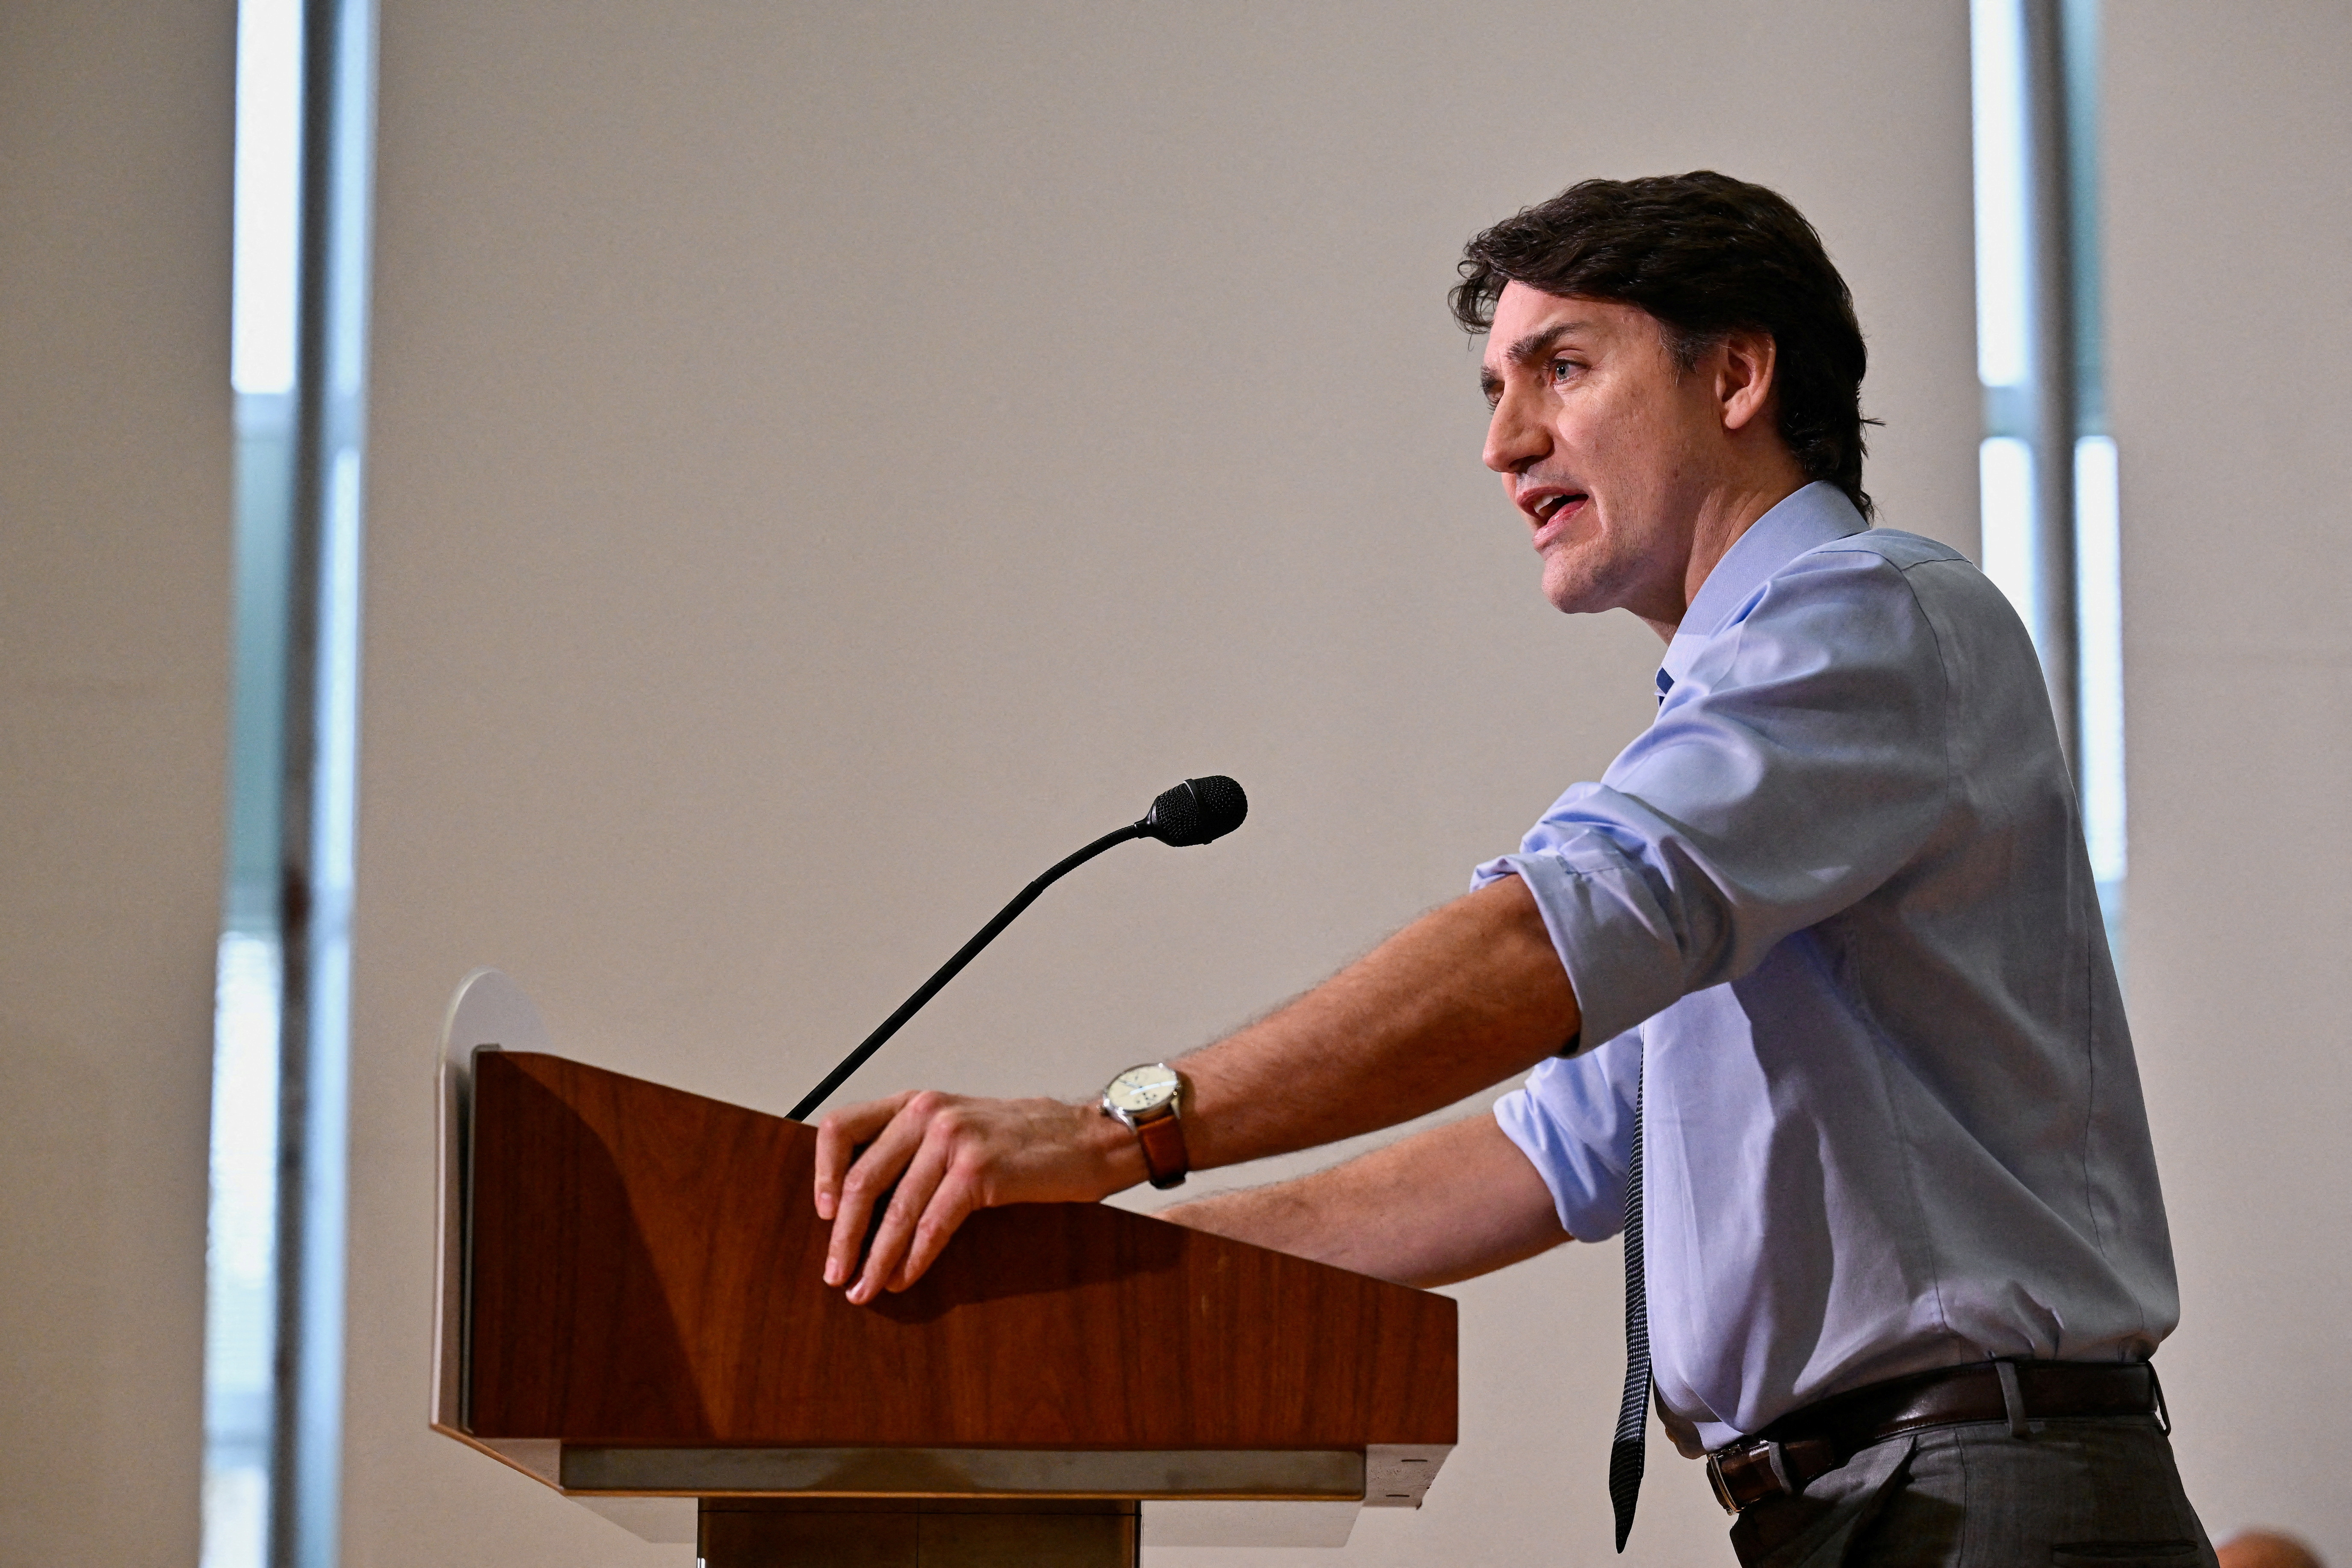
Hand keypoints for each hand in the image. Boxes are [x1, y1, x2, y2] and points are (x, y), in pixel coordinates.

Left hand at [812, 1089, 1137, 1303]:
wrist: (1092, 1139)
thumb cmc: (1028, 1142)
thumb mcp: (962, 1129)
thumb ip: (917, 1150)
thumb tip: (866, 1204)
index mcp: (918, 1103)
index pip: (842, 1127)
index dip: (823, 1173)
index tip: (823, 1214)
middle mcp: (930, 1113)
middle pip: (862, 1179)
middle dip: (843, 1236)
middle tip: (835, 1275)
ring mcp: (955, 1139)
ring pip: (896, 1209)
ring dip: (875, 1258)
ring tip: (865, 1289)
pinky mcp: (981, 1171)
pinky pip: (933, 1224)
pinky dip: (914, 1258)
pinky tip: (906, 1279)